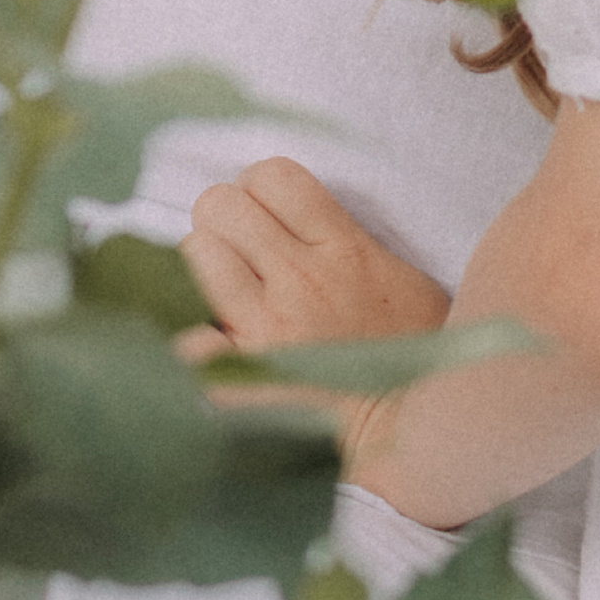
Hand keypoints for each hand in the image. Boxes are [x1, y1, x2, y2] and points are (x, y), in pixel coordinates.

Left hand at [184, 157, 452, 356]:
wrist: (410, 423)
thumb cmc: (410, 345)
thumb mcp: (398, 273)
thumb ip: (347, 238)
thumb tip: (295, 218)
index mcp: (342, 248)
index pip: (272, 176)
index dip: (259, 188)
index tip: (265, 214)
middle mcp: (300, 278)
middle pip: (220, 205)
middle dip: (222, 222)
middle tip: (238, 253)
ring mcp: (268, 326)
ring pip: (194, 253)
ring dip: (201, 267)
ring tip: (222, 290)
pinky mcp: (245, 374)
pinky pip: (188, 337)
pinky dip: (190, 335)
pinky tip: (210, 338)